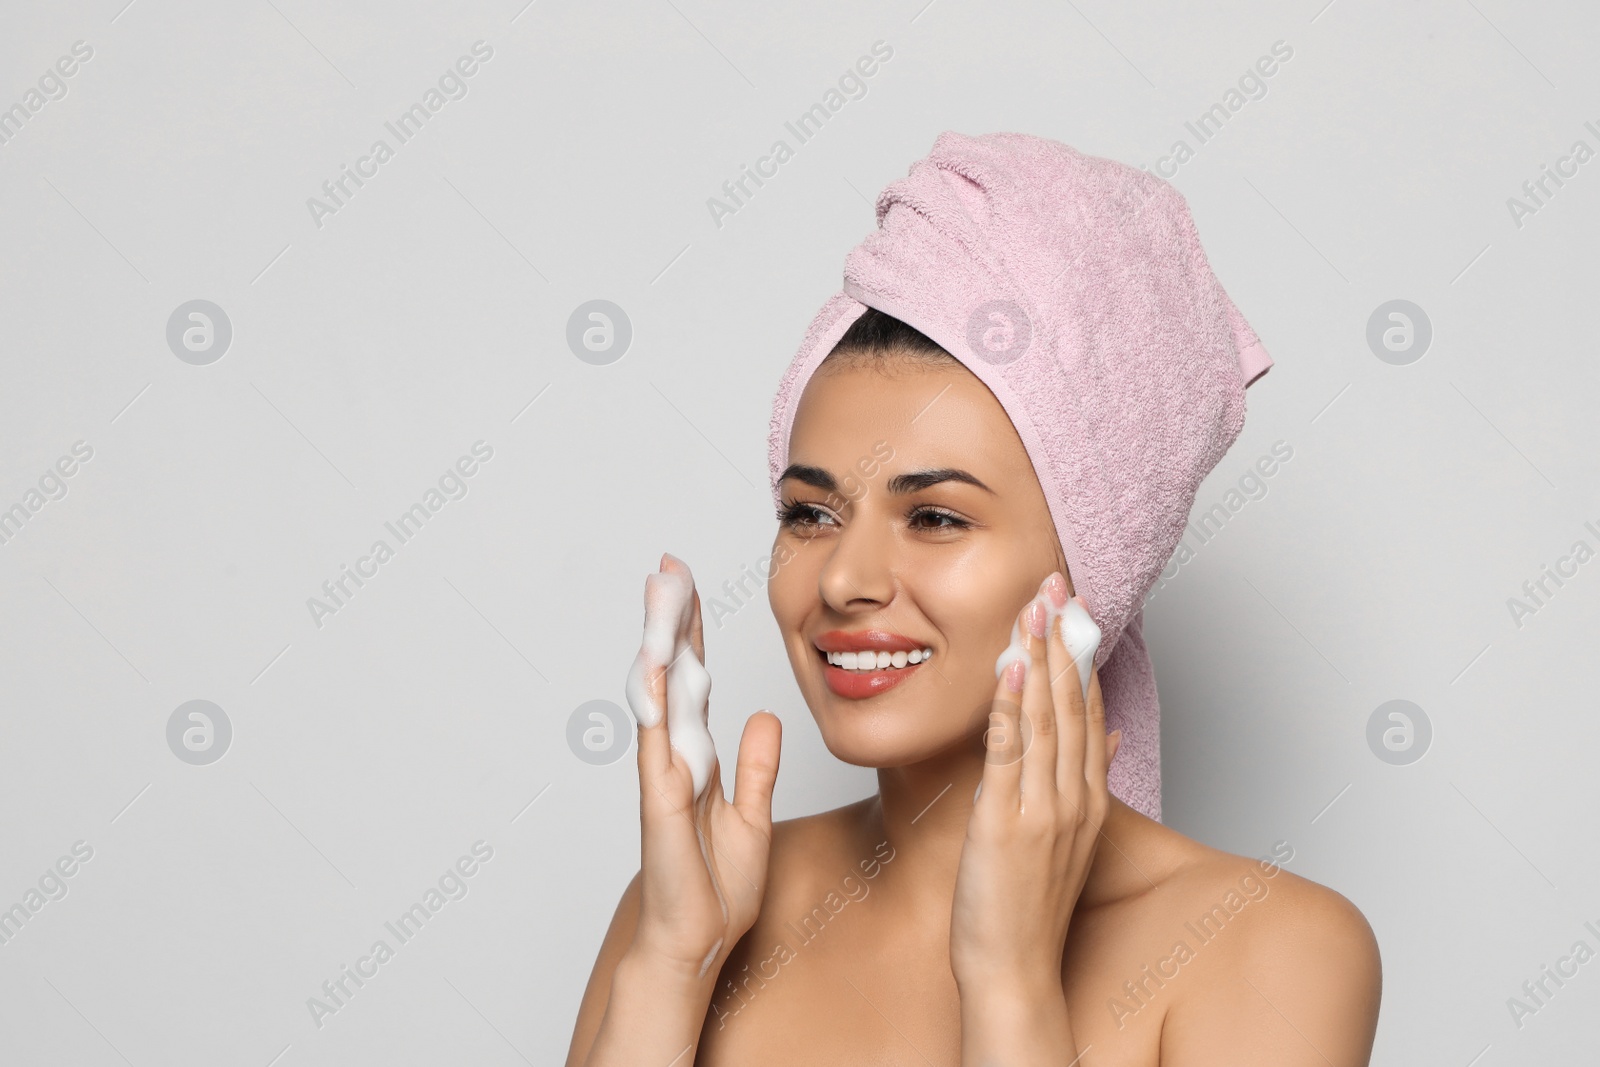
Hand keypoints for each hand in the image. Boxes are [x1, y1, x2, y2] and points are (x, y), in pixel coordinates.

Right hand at [624, 553, 782, 985]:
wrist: (696, 945)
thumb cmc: (716, 891)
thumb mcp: (751, 817)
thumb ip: (756, 767)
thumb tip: (765, 716)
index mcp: (698, 759)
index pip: (694, 681)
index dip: (691, 633)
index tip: (687, 585)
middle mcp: (675, 758)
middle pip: (673, 674)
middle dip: (671, 619)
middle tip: (667, 566)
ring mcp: (664, 776)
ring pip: (660, 696)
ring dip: (660, 642)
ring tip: (660, 591)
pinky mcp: (661, 802)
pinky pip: (658, 741)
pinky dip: (656, 702)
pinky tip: (657, 663)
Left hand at [949, 572, 1121, 989]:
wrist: (1015, 969)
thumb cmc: (1030, 906)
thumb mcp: (1069, 838)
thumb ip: (1085, 781)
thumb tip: (1103, 736)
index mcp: (1088, 798)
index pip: (1088, 711)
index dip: (1081, 655)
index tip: (1073, 608)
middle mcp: (1074, 798)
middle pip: (1072, 703)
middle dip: (1062, 639)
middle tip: (1055, 583)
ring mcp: (1043, 810)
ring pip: (1044, 719)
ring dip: (1037, 658)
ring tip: (1033, 606)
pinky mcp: (1005, 823)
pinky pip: (1009, 754)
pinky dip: (1009, 708)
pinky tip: (1006, 669)